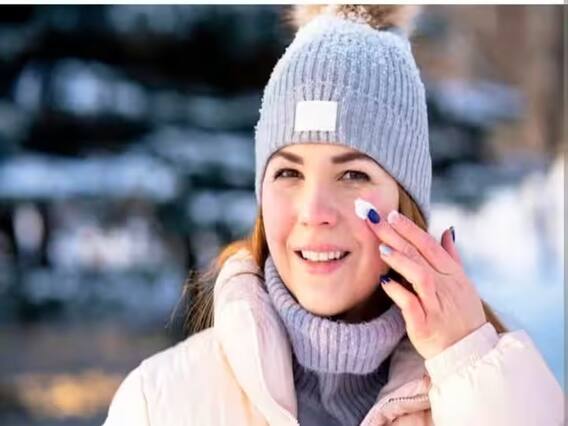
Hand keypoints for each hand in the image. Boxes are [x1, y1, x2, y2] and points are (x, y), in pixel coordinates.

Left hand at [367, 209, 486, 359]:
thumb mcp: (463, 283)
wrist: (469, 353)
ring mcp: (437, 306)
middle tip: (374, 219)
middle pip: (419, 255)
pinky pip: (412, 307)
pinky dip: (399, 294)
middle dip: (396, 234)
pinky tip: (385, 283)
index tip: (390, 213)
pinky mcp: (426, 326)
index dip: (410, 228)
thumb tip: (448, 230)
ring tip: (381, 248)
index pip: (429, 245)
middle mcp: (445, 287)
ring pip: (419, 277)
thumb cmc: (462, 315)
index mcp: (452, 274)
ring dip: (400, 261)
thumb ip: (452, 256)